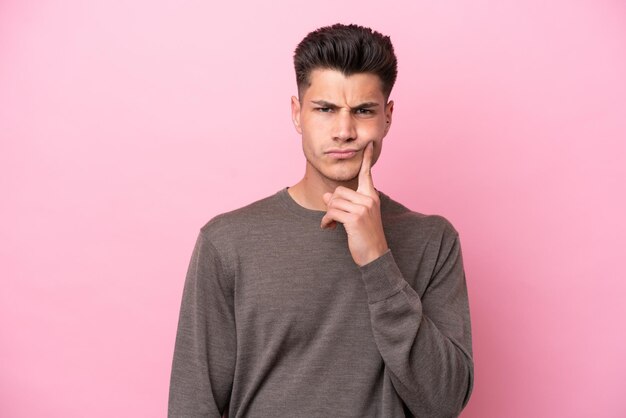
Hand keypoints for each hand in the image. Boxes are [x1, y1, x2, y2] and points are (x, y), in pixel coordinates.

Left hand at [320, 141, 388, 265]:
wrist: (375, 256)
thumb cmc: (365, 237)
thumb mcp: (356, 217)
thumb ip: (344, 204)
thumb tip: (327, 195)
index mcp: (372, 197)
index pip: (367, 174)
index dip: (366, 159)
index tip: (367, 144)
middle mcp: (369, 199)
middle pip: (339, 191)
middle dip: (332, 204)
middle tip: (334, 217)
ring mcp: (363, 208)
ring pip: (333, 201)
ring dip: (328, 214)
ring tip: (332, 224)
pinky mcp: (355, 218)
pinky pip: (331, 212)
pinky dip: (326, 221)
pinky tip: (329, 228)